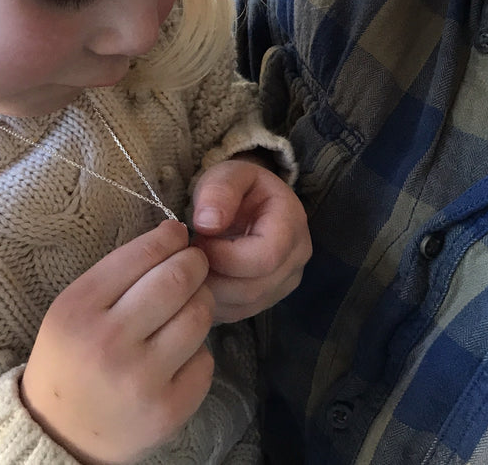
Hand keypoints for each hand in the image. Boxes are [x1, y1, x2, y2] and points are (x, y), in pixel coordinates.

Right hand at [20, 220, 214, 464]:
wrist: (58, 433)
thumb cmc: (71, 358)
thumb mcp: (74, 309)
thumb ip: (119, 273)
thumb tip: (175, 234)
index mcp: (78, 310)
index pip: (142, 254)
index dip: (170, 238)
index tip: (178, 236)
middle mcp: (108, 344)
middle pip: (178, 279)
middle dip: (195, 264)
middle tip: (194, 266)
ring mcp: (140, 380)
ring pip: (199, 315)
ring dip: (201, 304)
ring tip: (187, 308)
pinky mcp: (168, 410)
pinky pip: (206, 359)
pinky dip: (198, 352)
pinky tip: (178, 356)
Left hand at [191, 157, 310, 322]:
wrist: (250, 201)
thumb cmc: (239, 187)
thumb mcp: (229, 174)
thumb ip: (219, 190)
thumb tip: (208, 223)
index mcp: (292, 223)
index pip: (265, 257)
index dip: (224, 255)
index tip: (199, 238)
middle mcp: (297, 258)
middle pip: (253, 288)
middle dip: (213, 275)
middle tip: (191, 254)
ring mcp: (285, 283)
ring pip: (244, 305)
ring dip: (210, 290)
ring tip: (194, 264)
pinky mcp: (268, 299)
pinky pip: (238, 314)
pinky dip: (213, 301)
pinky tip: (202, 279)